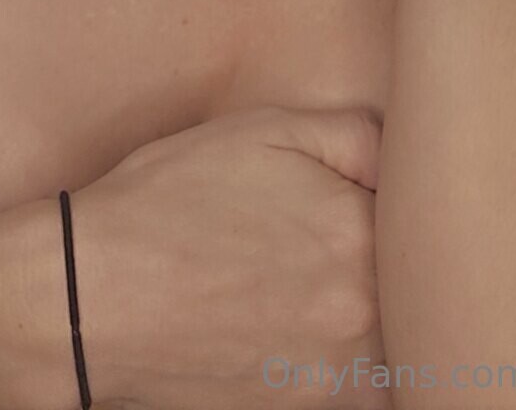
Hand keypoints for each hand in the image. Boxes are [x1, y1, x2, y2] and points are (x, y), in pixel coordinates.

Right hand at [69, 103, 387, 409]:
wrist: (91, 297)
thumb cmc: (170, 201)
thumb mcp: (265, 131)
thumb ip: (356, 136)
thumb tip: (406, 155)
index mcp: (358, 234)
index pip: (424, 219)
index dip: (406, 203)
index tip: (379, 197)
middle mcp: (359, 313)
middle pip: (416, 287)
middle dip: (398, 264)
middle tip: (347, 240)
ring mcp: (333, 375)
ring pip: (396, 346)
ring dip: (381, 318)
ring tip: (320, 283)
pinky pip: (361, 388)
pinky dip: (344, 359)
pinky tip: (301, 324)